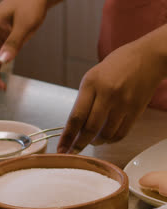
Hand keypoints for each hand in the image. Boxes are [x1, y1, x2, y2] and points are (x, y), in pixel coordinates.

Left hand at [58, 33, 166, 152]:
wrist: (147, 57)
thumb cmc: (117, 65)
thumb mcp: (93, 76)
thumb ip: (84, 98)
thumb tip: (75, 126)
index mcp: (91, 83)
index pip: (76, 116)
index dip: (67, 136)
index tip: (61, 148)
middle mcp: (107, 93)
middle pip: (89, 128)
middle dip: (79, 144)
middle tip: (74, 151)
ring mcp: (123, 102)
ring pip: (106, 134)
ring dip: (97, 142)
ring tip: (92, 141)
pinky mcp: (136, 110)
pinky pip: (121, 133)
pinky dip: (111, 140)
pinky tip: (106, 138)